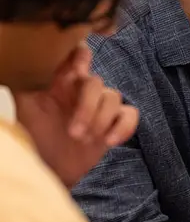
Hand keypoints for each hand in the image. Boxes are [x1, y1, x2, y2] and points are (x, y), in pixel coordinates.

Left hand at [13, 45, 137, 188]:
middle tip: (74, 132)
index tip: (76, 73)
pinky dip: (122, 127)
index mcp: (63, 79)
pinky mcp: (115, 122)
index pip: (78, 53)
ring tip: (84, 140)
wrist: (52, 168)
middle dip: (87, 108)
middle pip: (97, 81)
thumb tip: (34, 65)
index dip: (81, 57)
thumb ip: (30, 83)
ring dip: (100, 120)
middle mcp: (84, 89)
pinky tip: (109, 141)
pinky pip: (130, 114)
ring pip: (114, 97)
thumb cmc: (38, 137)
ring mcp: (101, 105)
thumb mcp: (27, 107)